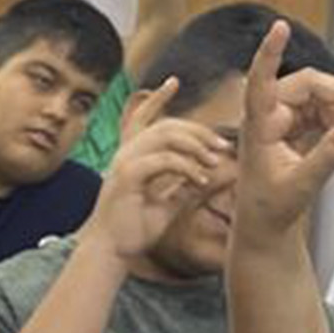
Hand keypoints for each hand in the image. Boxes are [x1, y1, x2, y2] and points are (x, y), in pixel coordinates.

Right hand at [87, 80, 231, 259]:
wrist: (112, 251)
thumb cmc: (136, 228)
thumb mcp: (169, 202)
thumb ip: (187, 184)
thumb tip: (216, 173)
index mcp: (133, 156)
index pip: (143, 118)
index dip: (157, 98)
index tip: (173, 81)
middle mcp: (126, 154)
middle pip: (166, 124)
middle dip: (198, 131)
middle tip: (221, 146)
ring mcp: (124, 163)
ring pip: (165, 135)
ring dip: (195, 145)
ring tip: (213, 161)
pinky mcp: (127, 177)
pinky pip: (163, 160)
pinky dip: (187, 167)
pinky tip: (201, 179)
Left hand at [232, 22, 333, 239]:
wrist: (264, 224)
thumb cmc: (268, 207)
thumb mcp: (301, 185)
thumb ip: (327, 156)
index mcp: (257, 128)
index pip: (261, 82)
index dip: (270, 53)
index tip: (279, 28)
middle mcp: (266, 118)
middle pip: (305, 84)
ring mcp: (280, 121)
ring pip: (316, 95)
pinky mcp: (293, 127)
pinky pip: (320, 109)